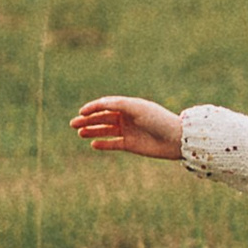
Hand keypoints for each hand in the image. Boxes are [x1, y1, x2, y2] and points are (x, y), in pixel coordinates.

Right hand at [70, 96, 184, 162]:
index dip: (93, 107)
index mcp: (129, 106)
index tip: (82, 112)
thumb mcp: (138, 108)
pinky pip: (113, 144)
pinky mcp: (130, 145)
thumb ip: (119, 104)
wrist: (175, 139)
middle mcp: (127, 117)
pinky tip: (93, 144)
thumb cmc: (158, 120)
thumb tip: (100, 103)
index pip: (106, 105)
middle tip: (73, 124)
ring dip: (92, 131)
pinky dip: (103, 144)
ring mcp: (128, 131)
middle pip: (103, 117)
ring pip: (105, 130)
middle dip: (88, 120)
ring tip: (79, 133)